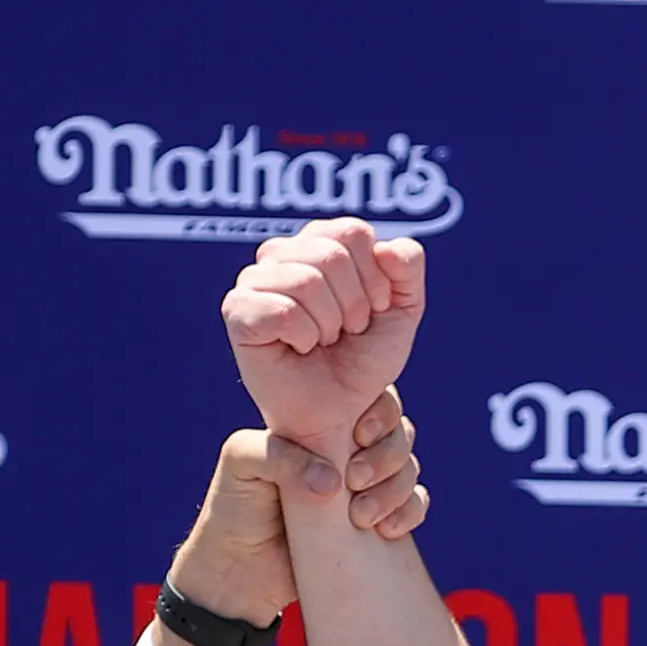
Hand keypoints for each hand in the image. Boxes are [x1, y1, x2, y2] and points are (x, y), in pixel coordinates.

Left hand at [162, 395, 426, 625]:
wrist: (240, 570)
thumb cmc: (234, 506)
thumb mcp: (242, 464)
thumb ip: (280, 457)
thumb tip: (335, 482)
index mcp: (319, 423)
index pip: (368, 399)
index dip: (378, 411)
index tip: (360, 435)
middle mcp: (348, 449)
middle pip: (397, 433)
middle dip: (387, 455)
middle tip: (356, 480)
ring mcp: (365, 486)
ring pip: (408, 469)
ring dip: (396, 488)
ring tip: (362, 516)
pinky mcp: (377, 521)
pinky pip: (413, 506)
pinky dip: (409, 512)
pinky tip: (385, 530)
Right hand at [222, 220, 425, 462]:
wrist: (343, 412)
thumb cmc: (364, 360)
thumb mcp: (403, 309)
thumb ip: (408, 266)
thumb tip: (385, 247)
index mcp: (316, 242)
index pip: (352, 232)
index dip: (375, 278)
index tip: (372, 311)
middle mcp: (280, 254)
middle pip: (331, 253)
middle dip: (355, 304)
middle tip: (346, 332)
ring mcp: (254, 280)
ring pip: (307, 281)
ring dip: (330, 323)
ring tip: (323, 342)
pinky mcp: (238, 310)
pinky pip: (284, 310)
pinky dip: (305, 336)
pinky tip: (300, 348)